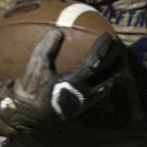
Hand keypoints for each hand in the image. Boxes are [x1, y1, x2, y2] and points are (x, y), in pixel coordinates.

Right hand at [0, 29, 122, 134]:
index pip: (95, 62)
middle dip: (117, 66)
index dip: (102, 48)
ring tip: (115, 71)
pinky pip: (94, 97)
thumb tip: (58, 30)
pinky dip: (99, 87)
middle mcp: (82, 95)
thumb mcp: (35, 65)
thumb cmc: (29, 89)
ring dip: (111, 79)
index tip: (108, 36)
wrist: (24, 116)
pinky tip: (96, 83)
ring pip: (103, 92)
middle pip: (108, 80)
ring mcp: (81, 105)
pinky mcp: (76, 110)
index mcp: (75, 83)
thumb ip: (47, 47)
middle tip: (122, 55)